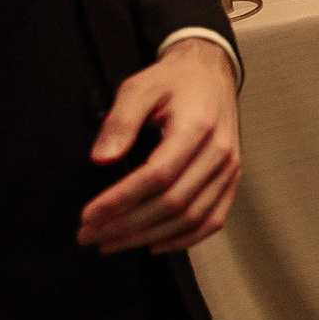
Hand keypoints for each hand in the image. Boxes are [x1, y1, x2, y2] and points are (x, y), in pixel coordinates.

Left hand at [78, 37, 240, 254]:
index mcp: (196, 127)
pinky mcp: (230, 178)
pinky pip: (212, 220)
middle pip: (172, 203)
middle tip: (89, 235)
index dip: (120, 201)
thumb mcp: (139, 88)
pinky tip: (154, 245)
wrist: (210, 74)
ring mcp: (229, 168)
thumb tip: (102, 159)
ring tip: (111, 243)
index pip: (157, 176)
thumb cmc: (175, 81)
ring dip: (148, 237)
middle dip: (126, 226)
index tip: (88, 215)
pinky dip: (184, 240)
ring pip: (191, 218)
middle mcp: (218, 151)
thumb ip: (119, 122)